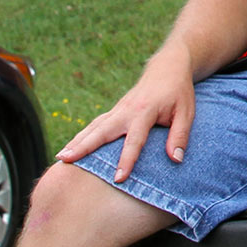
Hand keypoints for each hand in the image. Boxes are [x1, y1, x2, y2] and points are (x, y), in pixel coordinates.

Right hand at [56, 57, 196, 181]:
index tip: (118, 179)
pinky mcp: (115, 110)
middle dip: (83, 146)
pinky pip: (95, 124)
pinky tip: (70, 148)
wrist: (168, 68)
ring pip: (94, 126)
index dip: (126, 160)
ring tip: (60, 158)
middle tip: (65, 160)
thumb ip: (180, 135)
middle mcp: (127, 110)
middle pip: (102, 130)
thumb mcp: (187, 112)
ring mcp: (118, 109)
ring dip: (76, 141)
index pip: (134, 140)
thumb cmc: (179, 92)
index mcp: (146, 111)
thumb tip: (176, 159)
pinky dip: (81, 136)